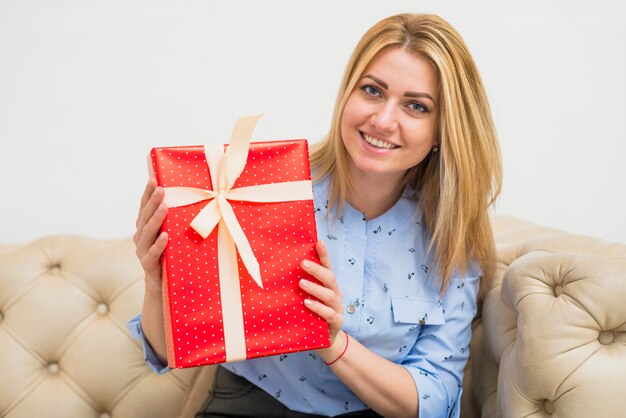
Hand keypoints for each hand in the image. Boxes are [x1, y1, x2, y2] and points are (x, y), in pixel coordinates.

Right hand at [133, 177, 167, 291]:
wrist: (163, 286)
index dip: (147, 193)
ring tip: (164, 206)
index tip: (153, 179)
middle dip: (152, 201)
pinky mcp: (148, 265)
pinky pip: (152, 253)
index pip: (144, 207)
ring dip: (156, 219)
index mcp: (144, 227)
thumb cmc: (170, 255)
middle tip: (161, 189)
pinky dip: (158, 245)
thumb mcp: (172, 236)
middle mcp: (140, 237)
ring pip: (147, 233)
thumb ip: (175, 221)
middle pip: (145, 216)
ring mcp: (143, 251)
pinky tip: (165, 236)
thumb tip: (194, 199)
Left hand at [299, 240, 343, 344]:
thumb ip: (298, 286)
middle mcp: (335, 293)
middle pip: (330, 277)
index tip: (318, 242)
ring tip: (301, 283)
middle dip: (317, 270)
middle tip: (302, 263)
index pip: (327, 266)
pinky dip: (318, 308)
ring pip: (330, 295)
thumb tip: (274, 272)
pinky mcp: (336, 322)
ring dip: (315, 288)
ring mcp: (337, 308)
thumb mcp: (305, 299)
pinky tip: (307, 304)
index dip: (324, 254)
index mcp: (328, 285)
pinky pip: (329, 313)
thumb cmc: (310, 315)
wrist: (324, 342)